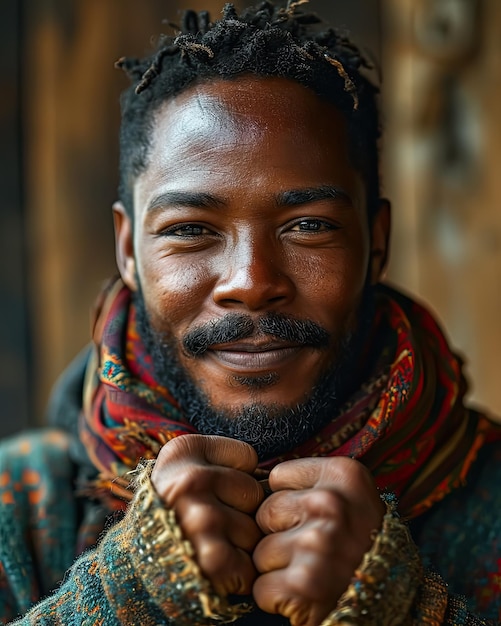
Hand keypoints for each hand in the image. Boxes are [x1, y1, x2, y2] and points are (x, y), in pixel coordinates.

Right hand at [151, 434, 264, 595]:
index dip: (236, 481)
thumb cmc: (170, 517)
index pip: (248, 458)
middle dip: (242, 513)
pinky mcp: (214, 560)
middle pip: (255, 493)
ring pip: (256, 530)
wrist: (130, 572)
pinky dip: (238, 575)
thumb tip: (276, 479)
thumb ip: (221, 463)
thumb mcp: (183, 472)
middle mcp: (190, 481)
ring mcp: (201, 519)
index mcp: (183, 450)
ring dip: (241, 546)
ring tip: (208, 547)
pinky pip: (253, 564)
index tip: (211, 493)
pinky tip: (213, 570)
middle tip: (210, 526)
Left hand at [252, 457, 383, 625]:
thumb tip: (253, 481)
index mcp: (343, 474)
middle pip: (265, 512)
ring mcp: (318, 543)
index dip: (290, 501)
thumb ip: (309, 482)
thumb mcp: (349, 496)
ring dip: (277, 568)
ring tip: (311, 570)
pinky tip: (304, 594)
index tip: (314, 516)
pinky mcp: (305, 584)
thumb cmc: (361, 544)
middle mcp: (331, 504)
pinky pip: (261, 587)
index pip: (277, 477)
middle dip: (279, 534)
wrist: (389, 599)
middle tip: (314, 548)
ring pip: (260, 551)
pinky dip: (276, 598)